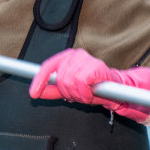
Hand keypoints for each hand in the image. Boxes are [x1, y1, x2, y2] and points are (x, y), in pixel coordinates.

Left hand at [29, 48, 149, 122]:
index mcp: (65, 57)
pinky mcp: (94, 65)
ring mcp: (84, 59)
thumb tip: (35, 93)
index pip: (47, 67)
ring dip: (77, 95)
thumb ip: (52, 90)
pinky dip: (85, 94)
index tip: (33, 94)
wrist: (116, 89)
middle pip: (59, 79)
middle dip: (67, 93)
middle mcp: (74, 54)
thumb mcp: (69, 89)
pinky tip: (91, 93)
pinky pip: (81, 84)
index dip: (38, 81)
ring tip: (86, 94)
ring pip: (69, 82)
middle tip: (79, 95)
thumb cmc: (91, 87)